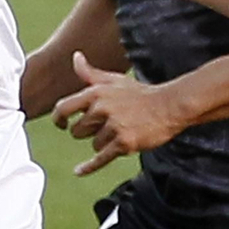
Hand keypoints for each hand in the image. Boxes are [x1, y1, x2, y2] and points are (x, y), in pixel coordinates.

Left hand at [52, 52, 182, 175]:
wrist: (169, 106)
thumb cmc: (140, 94)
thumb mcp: (114, 80)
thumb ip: (91, 73)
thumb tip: (75, 57)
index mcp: (96, 93)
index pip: (64, 107)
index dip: (59, 118)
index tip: (61, 124)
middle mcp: (102, 108)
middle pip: (78, 131)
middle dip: (90, 132)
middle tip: (109, 125)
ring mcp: (113, 126)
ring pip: (94, 144)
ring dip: (105, 143)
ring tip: (123, 131)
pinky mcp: (124, 143)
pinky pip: (100, 158)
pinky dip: (89, 167)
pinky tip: (78, 171)